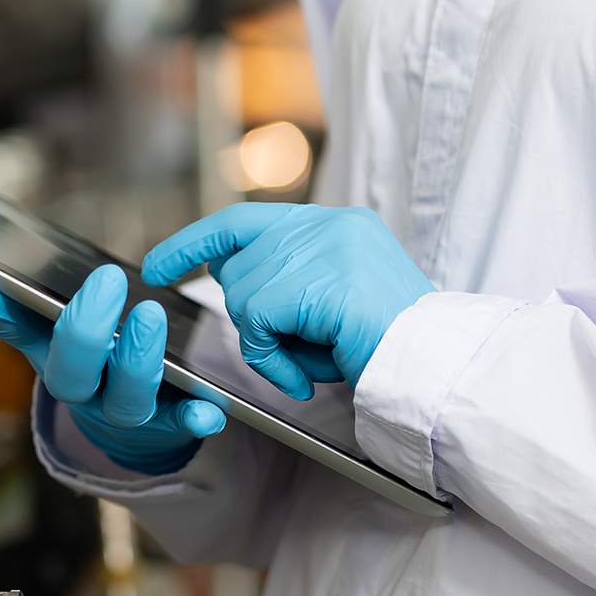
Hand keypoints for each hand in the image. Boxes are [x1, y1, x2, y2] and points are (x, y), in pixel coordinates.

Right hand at [0, 248, 225, 473]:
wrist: (126, 425)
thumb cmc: (87, 355)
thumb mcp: (45, 320)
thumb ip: (0, 288)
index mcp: (46, 350)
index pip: (8, 323)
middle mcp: (78, 384)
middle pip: (70, 368)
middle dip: (84, 327)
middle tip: (105, 282)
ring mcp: (120, 407)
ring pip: (125, 396)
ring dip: (137, 360)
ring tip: (151, 319)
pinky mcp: (167, 422)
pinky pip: (182, 425)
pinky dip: (195, 418)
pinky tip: (209, 410)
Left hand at [142, 204, 434, 399]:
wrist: (436, 368)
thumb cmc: (389, 350)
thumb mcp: (334, 304)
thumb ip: (288, 284)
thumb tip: (230, 281)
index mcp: (336, 223)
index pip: (243, 220)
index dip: (195, 242)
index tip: (158, 264)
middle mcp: (329, 225)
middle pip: (239, 268)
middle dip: (252, 320)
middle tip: (298, 351)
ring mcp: (326, 248)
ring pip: (244, 295)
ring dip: (268, 344)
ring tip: (314, 361)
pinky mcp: (319, 280)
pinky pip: (256, 321)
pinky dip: (271, 359)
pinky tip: (304, 376)